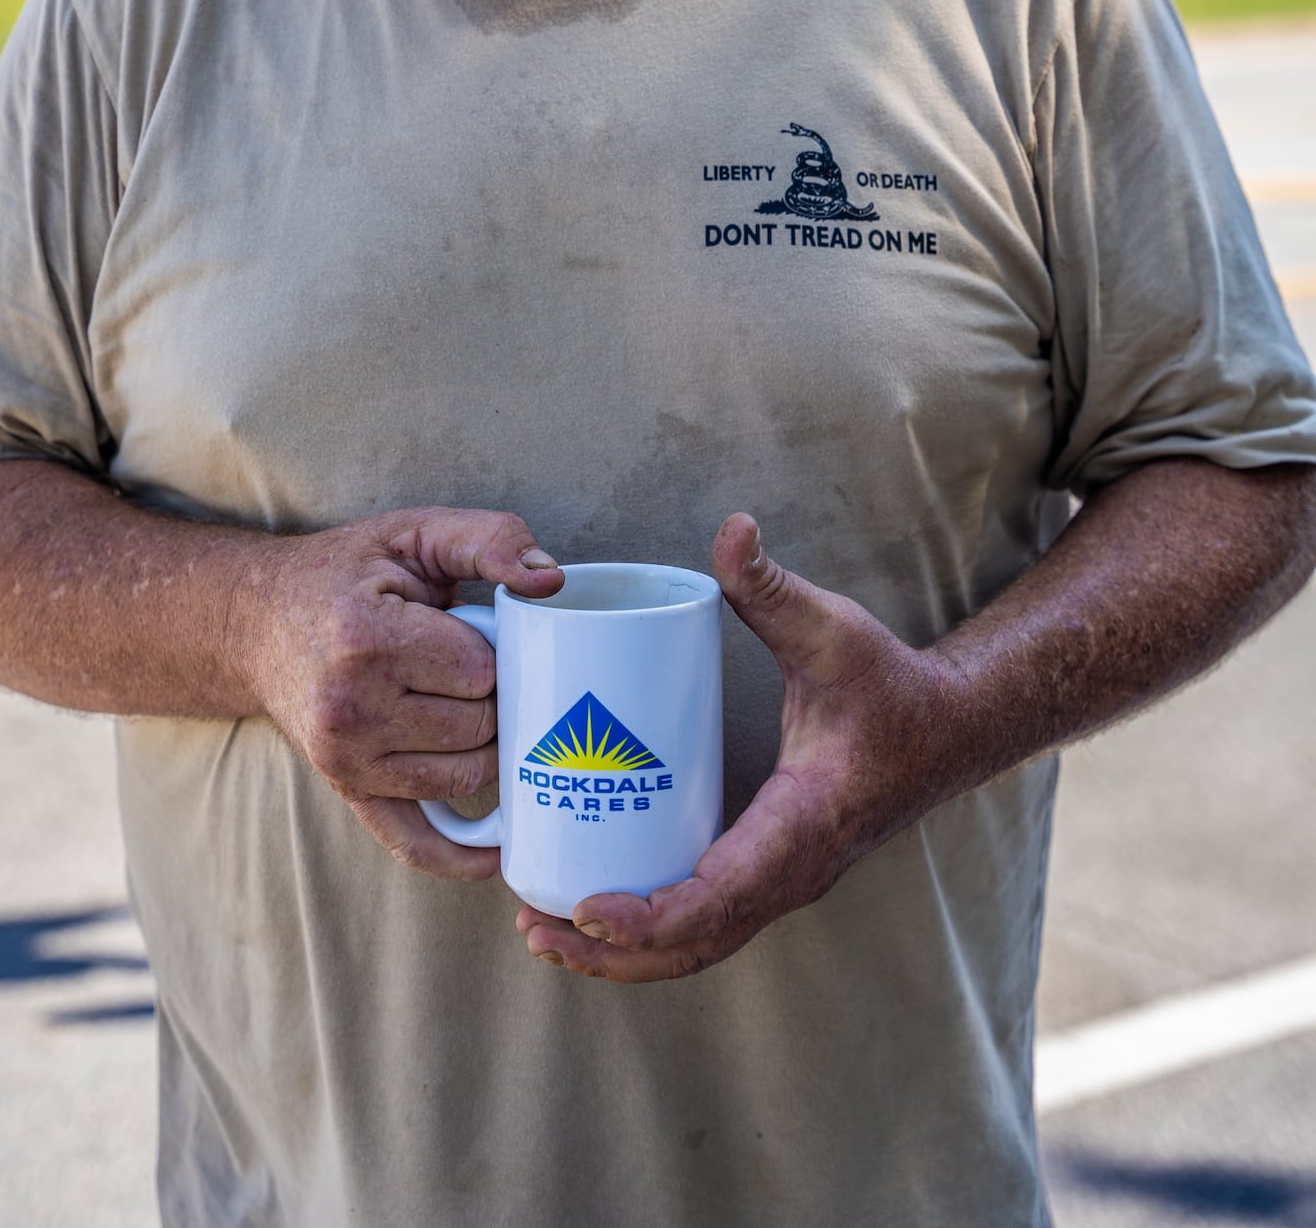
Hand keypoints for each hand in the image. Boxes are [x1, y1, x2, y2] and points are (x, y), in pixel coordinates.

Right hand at [241, 506, 562, 879]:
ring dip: (481, 744)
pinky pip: (415, 843)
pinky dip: (461, 854)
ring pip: (464, 777)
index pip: (481, 671)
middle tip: (465, 664)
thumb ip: (491, 539)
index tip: (467, 627)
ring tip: (463, 705)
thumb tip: (552, 582)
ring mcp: (346, 760)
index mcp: (368, 640)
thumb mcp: (414, 531)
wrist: (257, 620)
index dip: (492, 649)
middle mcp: (350, 710)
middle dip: (490, 696)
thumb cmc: (347, 572)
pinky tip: (497, 849)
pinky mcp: (347, 789)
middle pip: (478, 727)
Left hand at [518, 513, 953, 980]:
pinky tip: (594, 912)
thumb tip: (732, 528)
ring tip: (545, 932)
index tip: (588, 908)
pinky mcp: (771, 873)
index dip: (653, 913)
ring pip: (700, 945)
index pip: (723, 892)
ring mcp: (784, 882)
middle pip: (697, 943)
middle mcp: (793, 872)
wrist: (948, 731)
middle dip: (612, 951)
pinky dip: (650, 933)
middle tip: (534, 928)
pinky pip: (708, 923)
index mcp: (804, 823)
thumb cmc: (889, 684)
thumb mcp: (833, 628)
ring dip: (623, 954)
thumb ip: (774, 585)